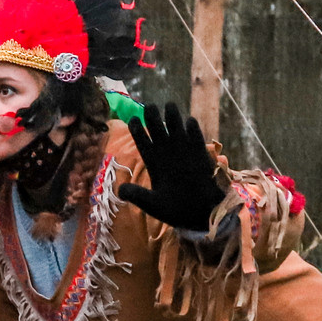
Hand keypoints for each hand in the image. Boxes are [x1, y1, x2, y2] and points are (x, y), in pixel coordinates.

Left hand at [117, 102, 222, 232]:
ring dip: (173, 117)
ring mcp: (183, 153)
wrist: (201, 215)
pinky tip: (189, 123)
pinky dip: (193, 130)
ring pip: (176, 129)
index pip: (142, 142)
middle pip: (157, 130)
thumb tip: (120, 190)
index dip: (137, 130)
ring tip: (169, 106)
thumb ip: (138, 196)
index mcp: (154, 163)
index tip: (133, 120)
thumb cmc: (176, 210)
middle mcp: (167, 154)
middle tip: (149, 106)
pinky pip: (196, 138)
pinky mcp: (200, 155)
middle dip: (153, 117)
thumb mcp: (153, 205)